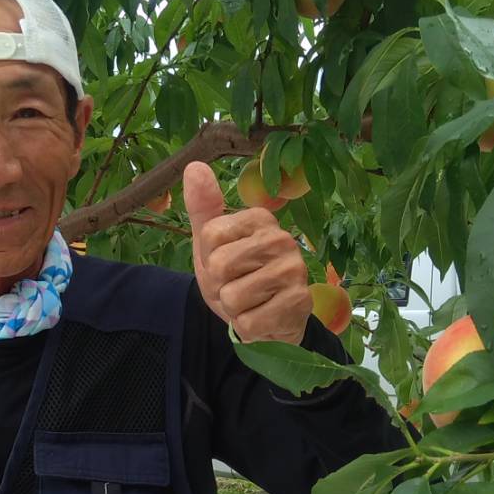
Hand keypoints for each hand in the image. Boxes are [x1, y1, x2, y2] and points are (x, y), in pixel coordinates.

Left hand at [184, 160, 312, 344]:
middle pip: (220, 266)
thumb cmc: (236, 276)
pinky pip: (249, 322)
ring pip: (233, 296)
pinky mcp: (299, 302)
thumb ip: (202, 208)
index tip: (225, 264)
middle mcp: (282, 238)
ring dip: (234, 308)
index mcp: (260, 218)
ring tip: (251, 301)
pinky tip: (263, 317)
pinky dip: (248, 326)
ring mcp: (294, 270)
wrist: (266, 319)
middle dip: (220, 285)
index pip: (210, 235)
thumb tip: (194, 166)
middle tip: (237, 285)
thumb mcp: (212, 244)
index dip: (209, 258)